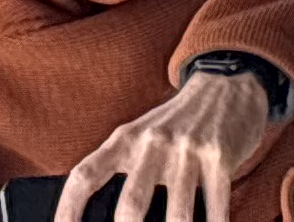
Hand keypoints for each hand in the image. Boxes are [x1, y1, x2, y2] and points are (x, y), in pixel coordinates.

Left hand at [59, 68, 281, 221]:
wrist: (225, 85)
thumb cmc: (174, 124)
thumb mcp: (142, 135)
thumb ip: (121, 167)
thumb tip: (99, 214)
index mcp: (125, 138)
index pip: (86, 175)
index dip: (68, 208)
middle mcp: (153, 143)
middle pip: (131, 204)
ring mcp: (187, 151)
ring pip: (177, 213)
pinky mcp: (220, 157)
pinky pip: (215, 207)